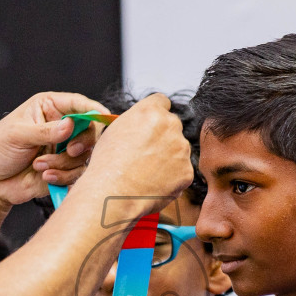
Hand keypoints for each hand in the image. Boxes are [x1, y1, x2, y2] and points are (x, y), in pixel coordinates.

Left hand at [0, 92, 109, 208]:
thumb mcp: (18, 134)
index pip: (80, 104)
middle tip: (69, 150)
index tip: (104, 118)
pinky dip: (63, 177)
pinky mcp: (63, 170)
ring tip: (40, 166)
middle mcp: (61, 127)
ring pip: (84, 156)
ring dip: (64, 163)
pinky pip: (76, 174)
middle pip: (90, 131)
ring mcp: (63, 149)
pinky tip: (45, 176)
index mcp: (50, 108)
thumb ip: (45, 131)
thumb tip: (69, 126)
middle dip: (82, 142)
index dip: (94, 110)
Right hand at [80, 93, 191, 211]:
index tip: (152, 125)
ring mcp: (181, 148)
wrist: (113, 193)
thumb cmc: (107, 165)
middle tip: (146, 154)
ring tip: (147, 172)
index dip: (156, 114)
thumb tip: (142, 126)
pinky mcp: (187, 170)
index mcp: (151, 111)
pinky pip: (181, 171)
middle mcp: (170, 125)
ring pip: (179, 149)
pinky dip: (172, 177)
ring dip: (169, 157)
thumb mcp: (114, 130)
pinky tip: (154, 183)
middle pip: (172, 125)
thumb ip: (135, 122)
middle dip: (163, 136)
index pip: (162, 102)